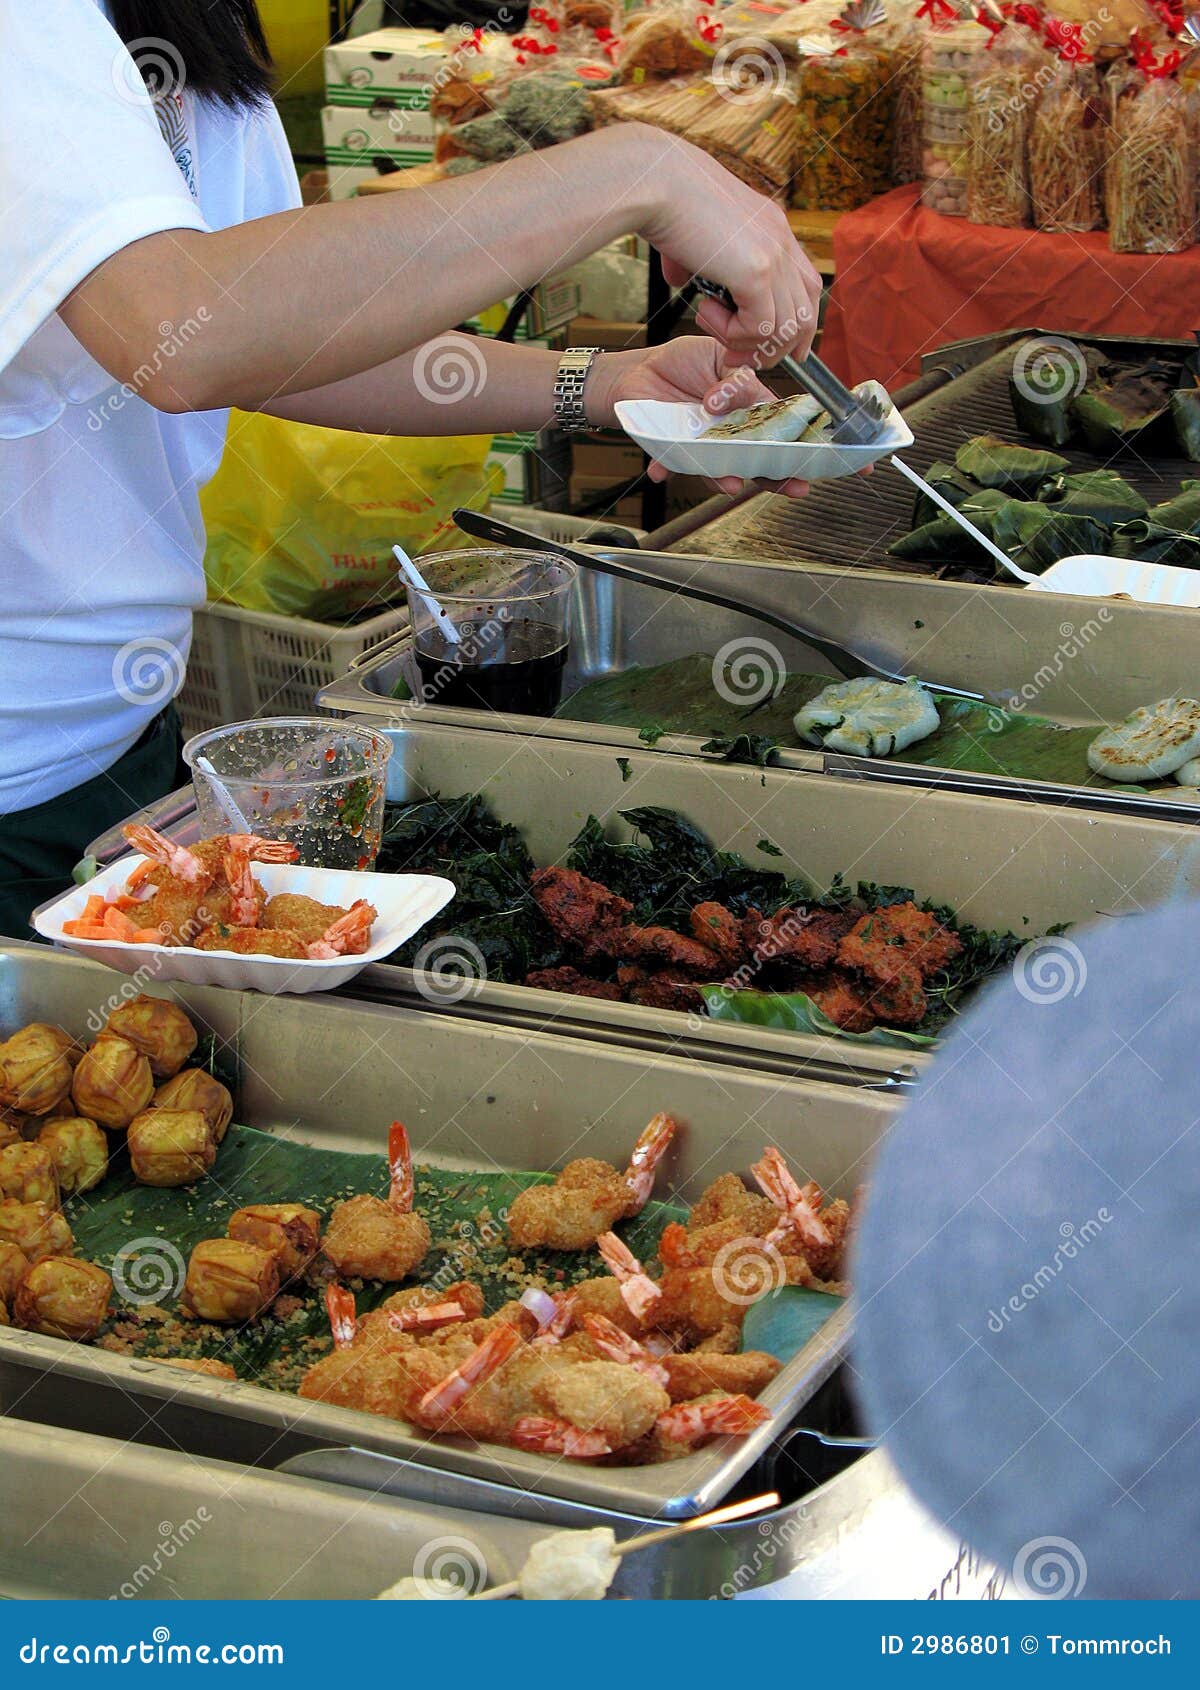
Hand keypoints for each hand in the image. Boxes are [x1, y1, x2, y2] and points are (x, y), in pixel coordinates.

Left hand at [587, 338, 810, 499]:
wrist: (640, 371)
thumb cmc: (683, 361)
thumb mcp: (718, 356)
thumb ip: (735, 378)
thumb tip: (736, 397)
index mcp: (746, 408)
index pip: (775, 429)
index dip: (792, 447)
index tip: (807, 461)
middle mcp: (727, 432)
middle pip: (755, 460)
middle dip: (774, 476)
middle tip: (794, 488)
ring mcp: (703, 445)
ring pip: (717, 468)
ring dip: (723, 478)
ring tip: (731, 484)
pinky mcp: (675, 450)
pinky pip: (673, 463)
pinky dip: (666, 466)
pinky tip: (660, 470)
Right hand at [615, 126, 821, 361]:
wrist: (655, 182)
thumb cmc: (663, 201)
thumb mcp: (690, 237)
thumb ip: (694, 262)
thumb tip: (681, 280)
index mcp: (772, 227)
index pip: (807, 287)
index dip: (795, 325)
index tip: (771, 347)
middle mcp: (781, 239)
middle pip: (805, 313)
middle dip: (776, 348)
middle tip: (736, 358)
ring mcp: (774, 254)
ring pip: (784, 328)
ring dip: (747, 342)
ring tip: (710, 327)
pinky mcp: (758, 270)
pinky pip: (759, 327)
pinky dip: (732, 334)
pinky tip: (704, 312)